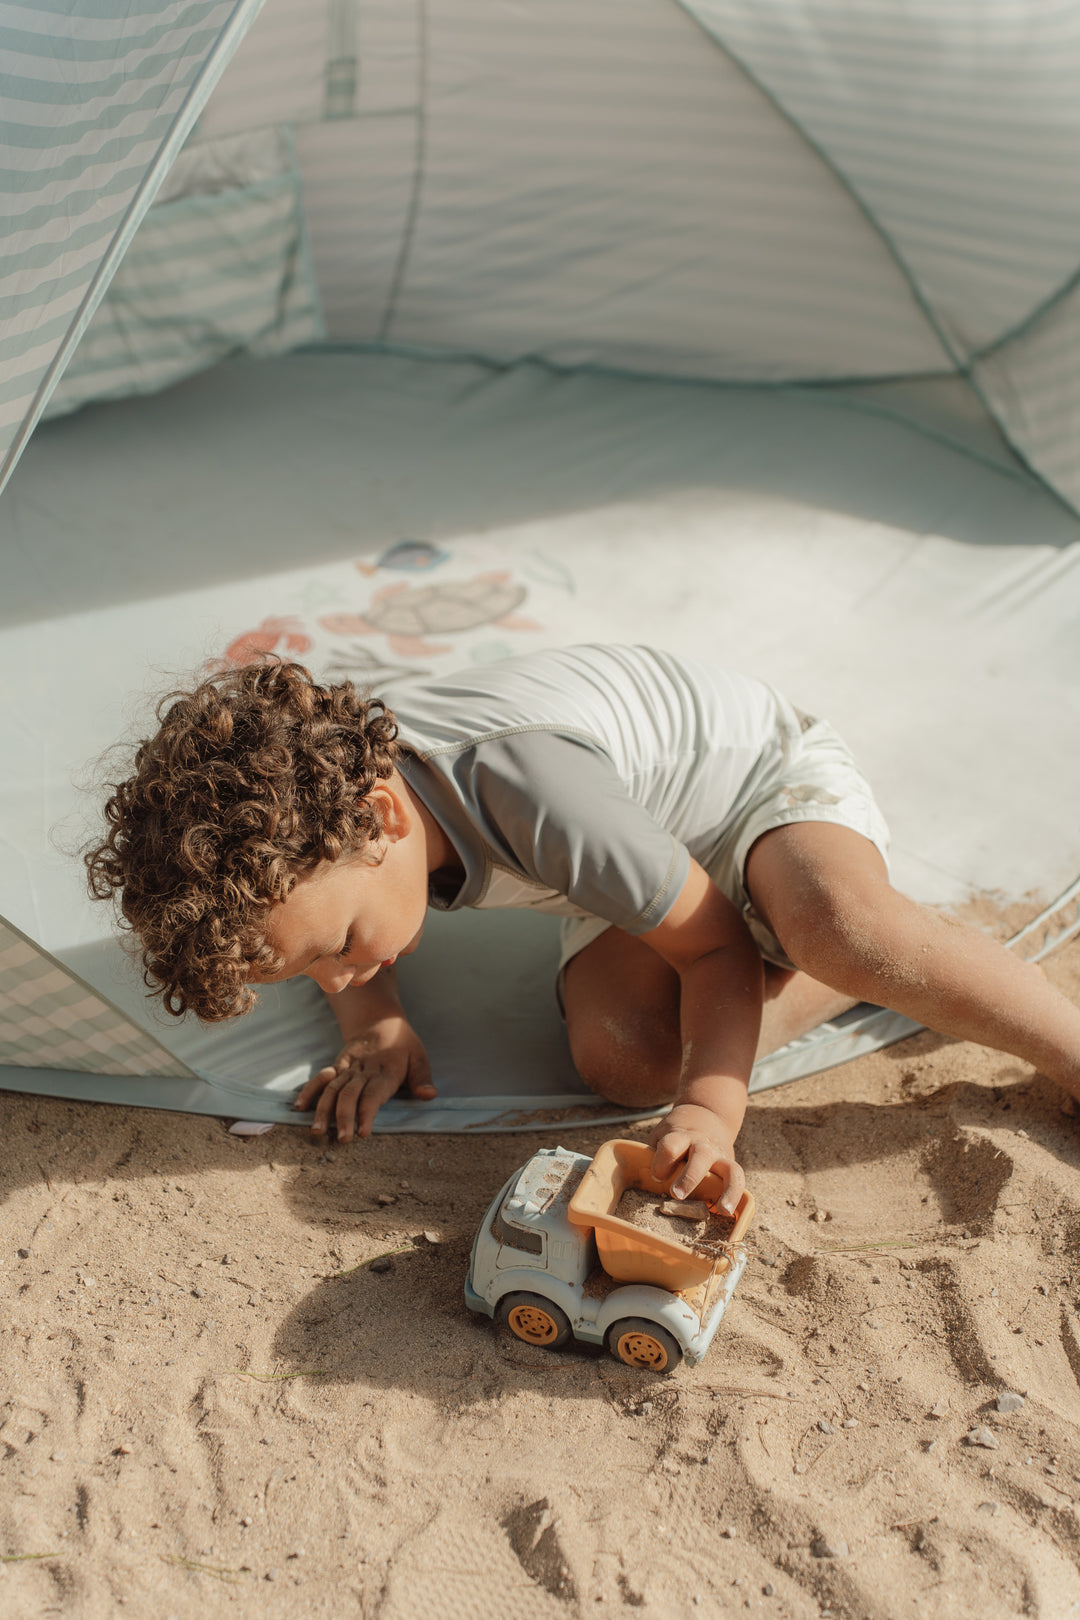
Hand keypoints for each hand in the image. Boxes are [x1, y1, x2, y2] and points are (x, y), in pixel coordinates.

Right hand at [293, 1015, 435, 1141]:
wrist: (379, 1019)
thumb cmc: (402, 1044)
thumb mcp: (419, 1056)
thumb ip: (422, 1078)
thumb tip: (430, 1096)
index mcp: (385, 1071)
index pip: (373, 1095)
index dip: (366, 1113)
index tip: (363, 1133)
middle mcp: (363, 1070)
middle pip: (350, 1094)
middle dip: (344, 1118)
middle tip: (342, 1140)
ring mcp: (347, 1068)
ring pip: (332, 1089)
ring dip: (323, 1110)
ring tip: (317, 1130)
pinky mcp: (337, 1066)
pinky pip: (321, 1078)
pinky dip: (310, 1091)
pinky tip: (300, 1107)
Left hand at [648, 1102, 744, 1211]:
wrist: (706, 1115)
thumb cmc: (676, 1134)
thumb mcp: (662, 1135)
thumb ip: (656, 1155)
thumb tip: (650, 1184)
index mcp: (680, 1135)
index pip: (670, 1146)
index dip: (662, 1162)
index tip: (656, 1176)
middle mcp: (702, 1144)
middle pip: (700, 1156)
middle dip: (689, 1177)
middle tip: (677, 1194)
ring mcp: (720, 1155)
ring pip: (730, 1169)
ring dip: (727, 1189)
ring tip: (723, 1209)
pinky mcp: (730, 1164)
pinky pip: (738, 1180)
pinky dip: (736, 1196)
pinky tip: (729, 1212)